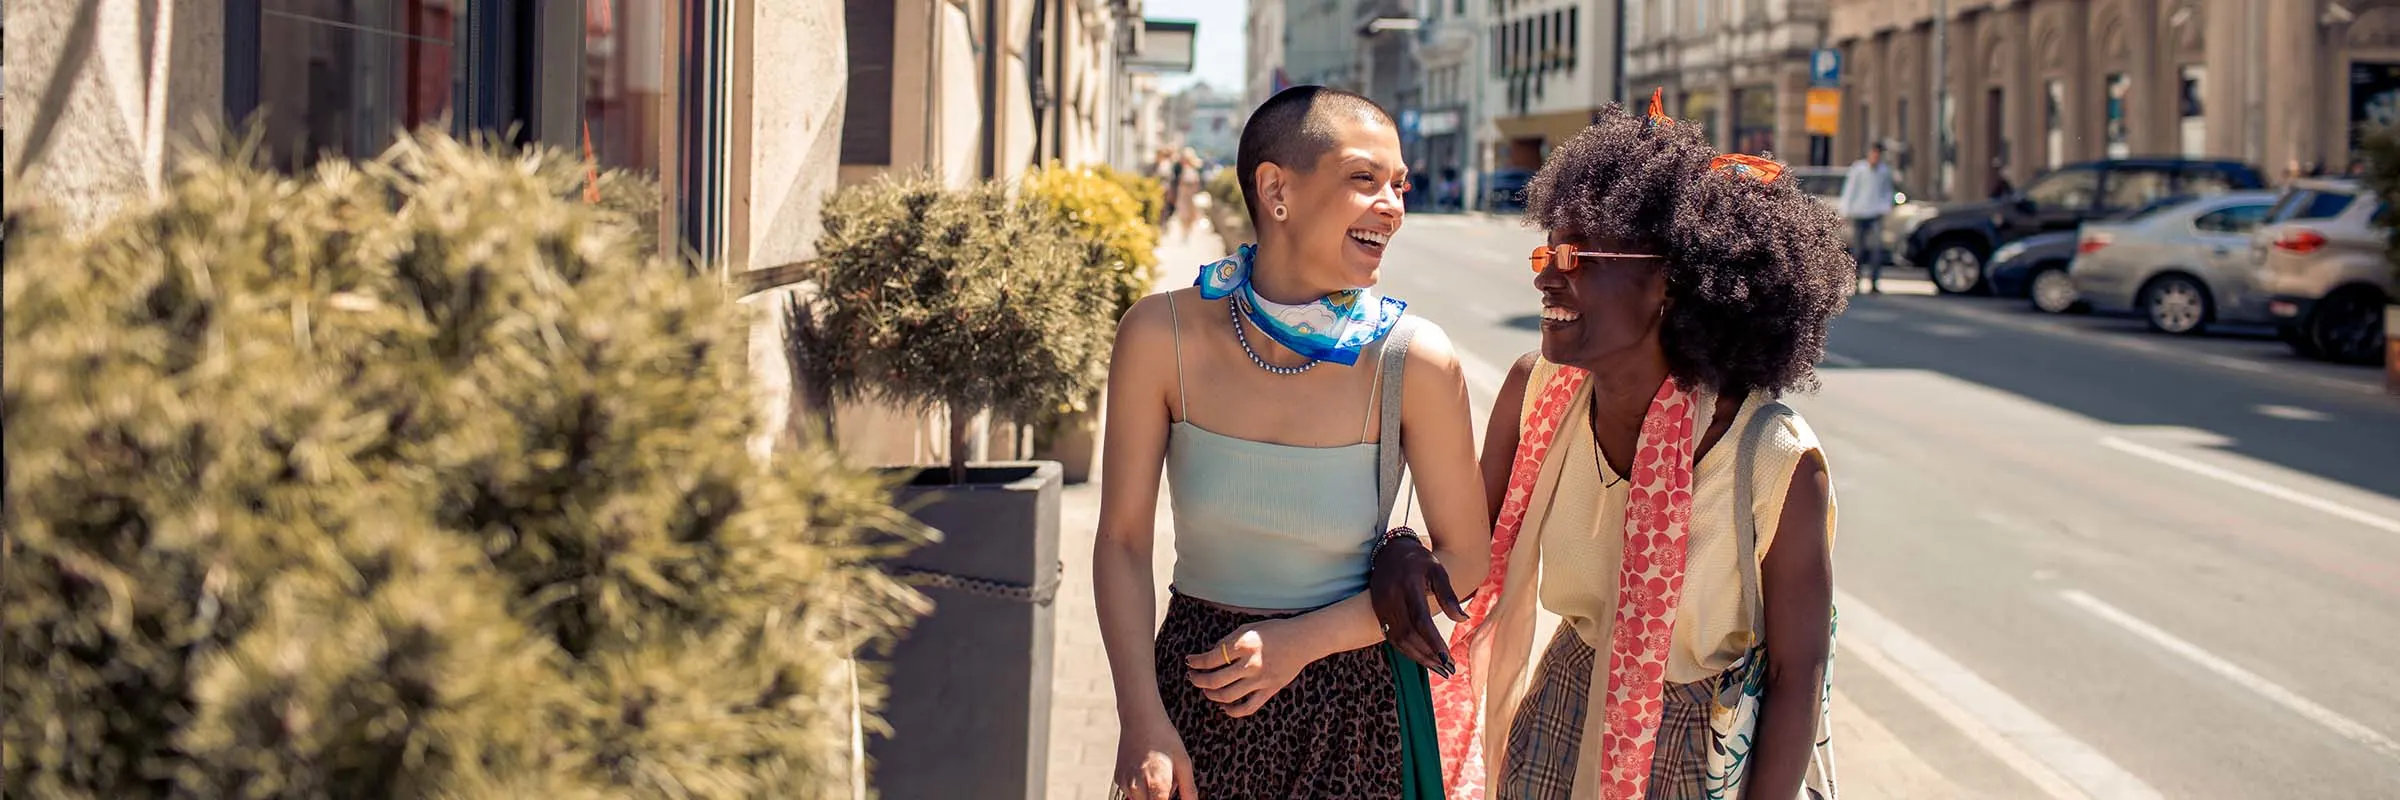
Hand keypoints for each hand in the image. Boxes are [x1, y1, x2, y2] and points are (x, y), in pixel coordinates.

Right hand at [1113, 721, 1197, 799]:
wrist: (1140, 718)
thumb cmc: (1164, 737)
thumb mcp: (1183, 763)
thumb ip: (1189, 790)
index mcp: (1156, 784)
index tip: (1172, 793)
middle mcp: (1137, 787)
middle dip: (1162, 798)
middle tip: (1169, 780)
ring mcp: (1125, 784)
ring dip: (1152, 794)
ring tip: (1159, 772)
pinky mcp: (1118, 780)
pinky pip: (1133, 792)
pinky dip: (1142, 787)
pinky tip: (1147, 769)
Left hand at [1184, 619, 1308, 717]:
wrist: (1302, 640)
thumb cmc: (1273, 631)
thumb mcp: (1247, 628)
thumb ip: (1228, 642)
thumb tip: (1210, 657)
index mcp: (1243, 645)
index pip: (1210, 659)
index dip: (1196, 662)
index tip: (1190, 662)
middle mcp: (1250, 664)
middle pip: (1214, 680)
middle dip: (1198, 680)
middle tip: (1193, 677)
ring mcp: (1260, 679)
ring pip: (1227, 696)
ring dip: (1211, 695)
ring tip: (1206, 690)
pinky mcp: (1269, 690)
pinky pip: (1248, 707)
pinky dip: (1233, 711)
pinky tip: (1224, 706)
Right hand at [1369, 531, 1466, 676]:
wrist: (1391, 551)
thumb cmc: (1420, 561)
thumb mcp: (1438, 571)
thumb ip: (1449, 595)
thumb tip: (1463, 619)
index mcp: (1408, 585)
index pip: (1420, 619)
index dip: (1432, 641)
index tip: (1447, 657)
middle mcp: (1391, 597)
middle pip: (1407, 634)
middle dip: (1428, 654)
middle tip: (1448, 669)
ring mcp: (1381, 606)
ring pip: (1398, 639)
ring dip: (1418, 657)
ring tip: (1439, 669)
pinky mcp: (1377, 612)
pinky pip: (1391, 637)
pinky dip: (1407, 650)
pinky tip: (1422, 658)